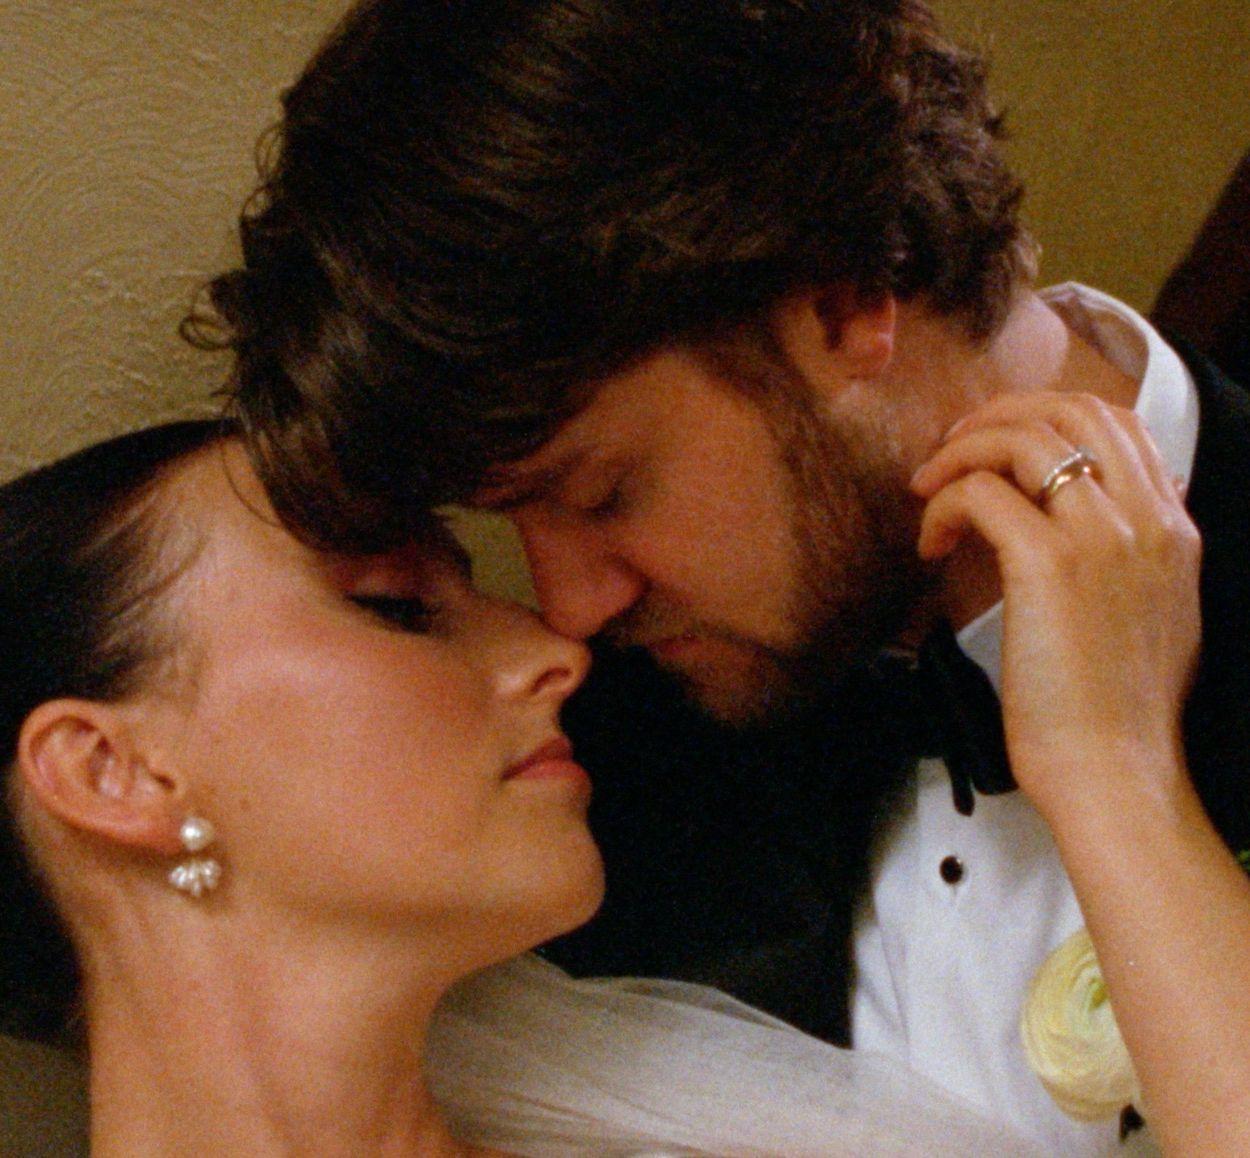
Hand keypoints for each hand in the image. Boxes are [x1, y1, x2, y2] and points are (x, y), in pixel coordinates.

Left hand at [910, 392, 1200, 819]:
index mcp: (1173, 527)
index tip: (993, 443)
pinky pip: (981, 493)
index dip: (1044, 415)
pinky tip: (931, 544)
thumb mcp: (1162, 614)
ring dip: (960, 453)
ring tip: (927, 489)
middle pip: (1071, 408)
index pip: (1117, 423)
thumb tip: (1134, 502)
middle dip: (998, 413)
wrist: (1117, 770)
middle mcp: (1145, 518)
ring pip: (1023, 439)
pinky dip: (944, 504)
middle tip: (950, 448)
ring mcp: (1101, 536)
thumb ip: (1146, 552)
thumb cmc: (1120, 709)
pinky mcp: (1049, 563)